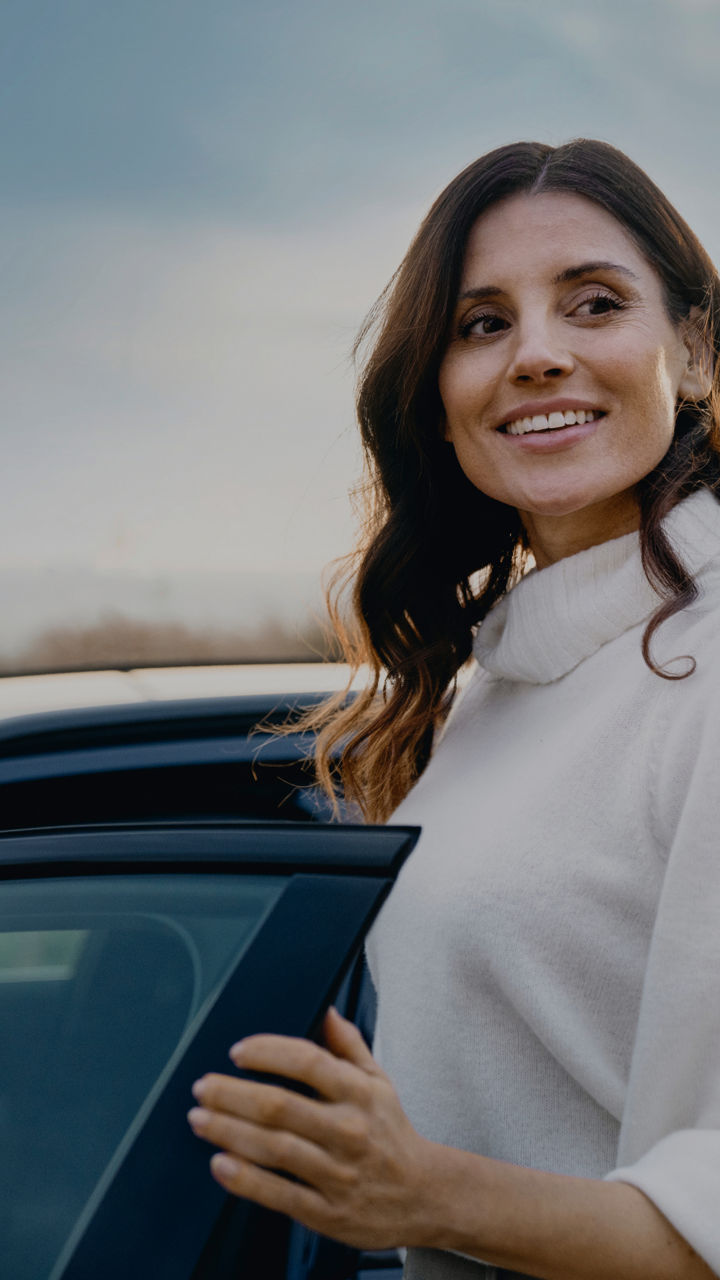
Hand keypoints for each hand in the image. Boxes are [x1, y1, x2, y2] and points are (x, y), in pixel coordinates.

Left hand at [187, 1006, 435, 1249]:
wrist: (424, 1195)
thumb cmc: (391, 1132)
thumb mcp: (379, 1082)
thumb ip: (349, 1045)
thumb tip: (325, 1010)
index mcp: (360, 1093)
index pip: (308, 1062)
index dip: (268, 1051)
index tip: (237, 1051)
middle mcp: (349, 1130)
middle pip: (279, 1106)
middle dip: (232, 1094)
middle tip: (202, 1087)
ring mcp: (337, 1173)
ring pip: (273, 1148)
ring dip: (228, 1131)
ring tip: (200, 1119)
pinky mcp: (328, 1212)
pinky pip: (280, 1194)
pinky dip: (246, 1179)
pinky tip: (220, 1163)